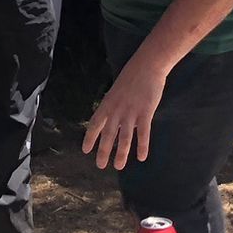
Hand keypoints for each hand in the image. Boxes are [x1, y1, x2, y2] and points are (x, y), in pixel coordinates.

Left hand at [83, 54, 166, 169]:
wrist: (147, 65)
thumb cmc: (131, 77)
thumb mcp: (116, 91)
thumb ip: (114, 107)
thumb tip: (112, 121)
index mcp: (107, 104)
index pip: (95, 124)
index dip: (90, 138)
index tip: (85, 150)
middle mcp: (117, 110)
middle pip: (108, 135)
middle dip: (103, 151)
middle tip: (100, 166)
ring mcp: (131, 112)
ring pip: (124, 138)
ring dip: (121, 154)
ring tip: (118, 166)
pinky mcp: (145, 113)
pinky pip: (143, 134)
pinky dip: (142, 146)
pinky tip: (141, 157)